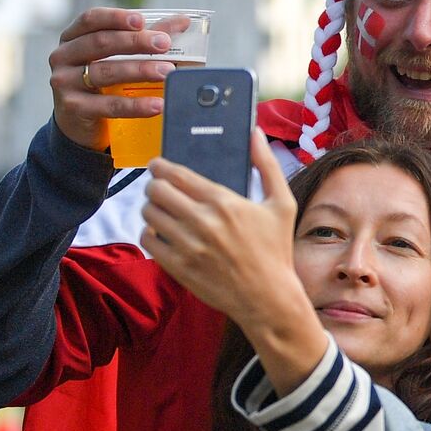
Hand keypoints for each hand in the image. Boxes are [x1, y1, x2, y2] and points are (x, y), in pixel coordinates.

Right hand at [48, 8, 176, 150]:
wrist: (80, 122)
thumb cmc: (102, 82)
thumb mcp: (117, 57)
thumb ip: (146, 38)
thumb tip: (183, 21)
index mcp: (73, 37)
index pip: (91, 19)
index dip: (116, 17)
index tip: (141, 21)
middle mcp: (63, 56)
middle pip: (101, 43)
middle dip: (135, 42)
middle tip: (165, 44)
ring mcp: (64, 82)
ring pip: (105, 72)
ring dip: (139, 70)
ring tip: (167, 72)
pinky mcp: (73, 107)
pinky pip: (108, 105)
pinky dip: (135, 105)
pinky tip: (157, 105)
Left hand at [141, 129, 326, 393]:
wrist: (268, 297)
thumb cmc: (276, 249)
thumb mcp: (282, 204)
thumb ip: (266, 165)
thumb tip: (255, 133)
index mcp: (224, 202)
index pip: (176, 174)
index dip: (160, 166)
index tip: (158, 166)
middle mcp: (202, 222)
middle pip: (156, 191)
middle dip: (154, 185)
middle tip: (160, 188)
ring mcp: (187, 246)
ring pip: (149, 213)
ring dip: (151, 207)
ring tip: (161, 209)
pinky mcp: (178, 267)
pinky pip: (148, 239)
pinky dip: (150, 232)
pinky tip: (163, 232)